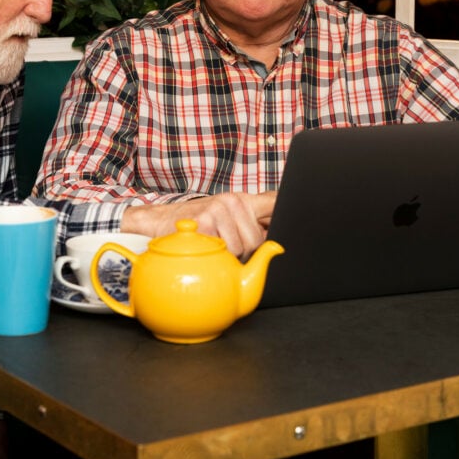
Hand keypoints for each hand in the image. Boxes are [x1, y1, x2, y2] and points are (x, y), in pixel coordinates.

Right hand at [121, 191, 275, 258]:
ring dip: (227, 257)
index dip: (288, 213)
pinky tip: (202, 248)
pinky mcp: (206, 222)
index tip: (302, 212)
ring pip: (241, 249)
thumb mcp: (223, 221)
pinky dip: (213, 257)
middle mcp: (232, 201)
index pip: (275, 202)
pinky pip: (223, 252)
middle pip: (257, 240)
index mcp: (241, 200)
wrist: (157, 223)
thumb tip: (278, 243)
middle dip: (243, 252)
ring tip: (210, 247)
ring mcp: (218, 209)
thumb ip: (249, 226)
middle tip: (222, 245)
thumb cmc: (193, 226)